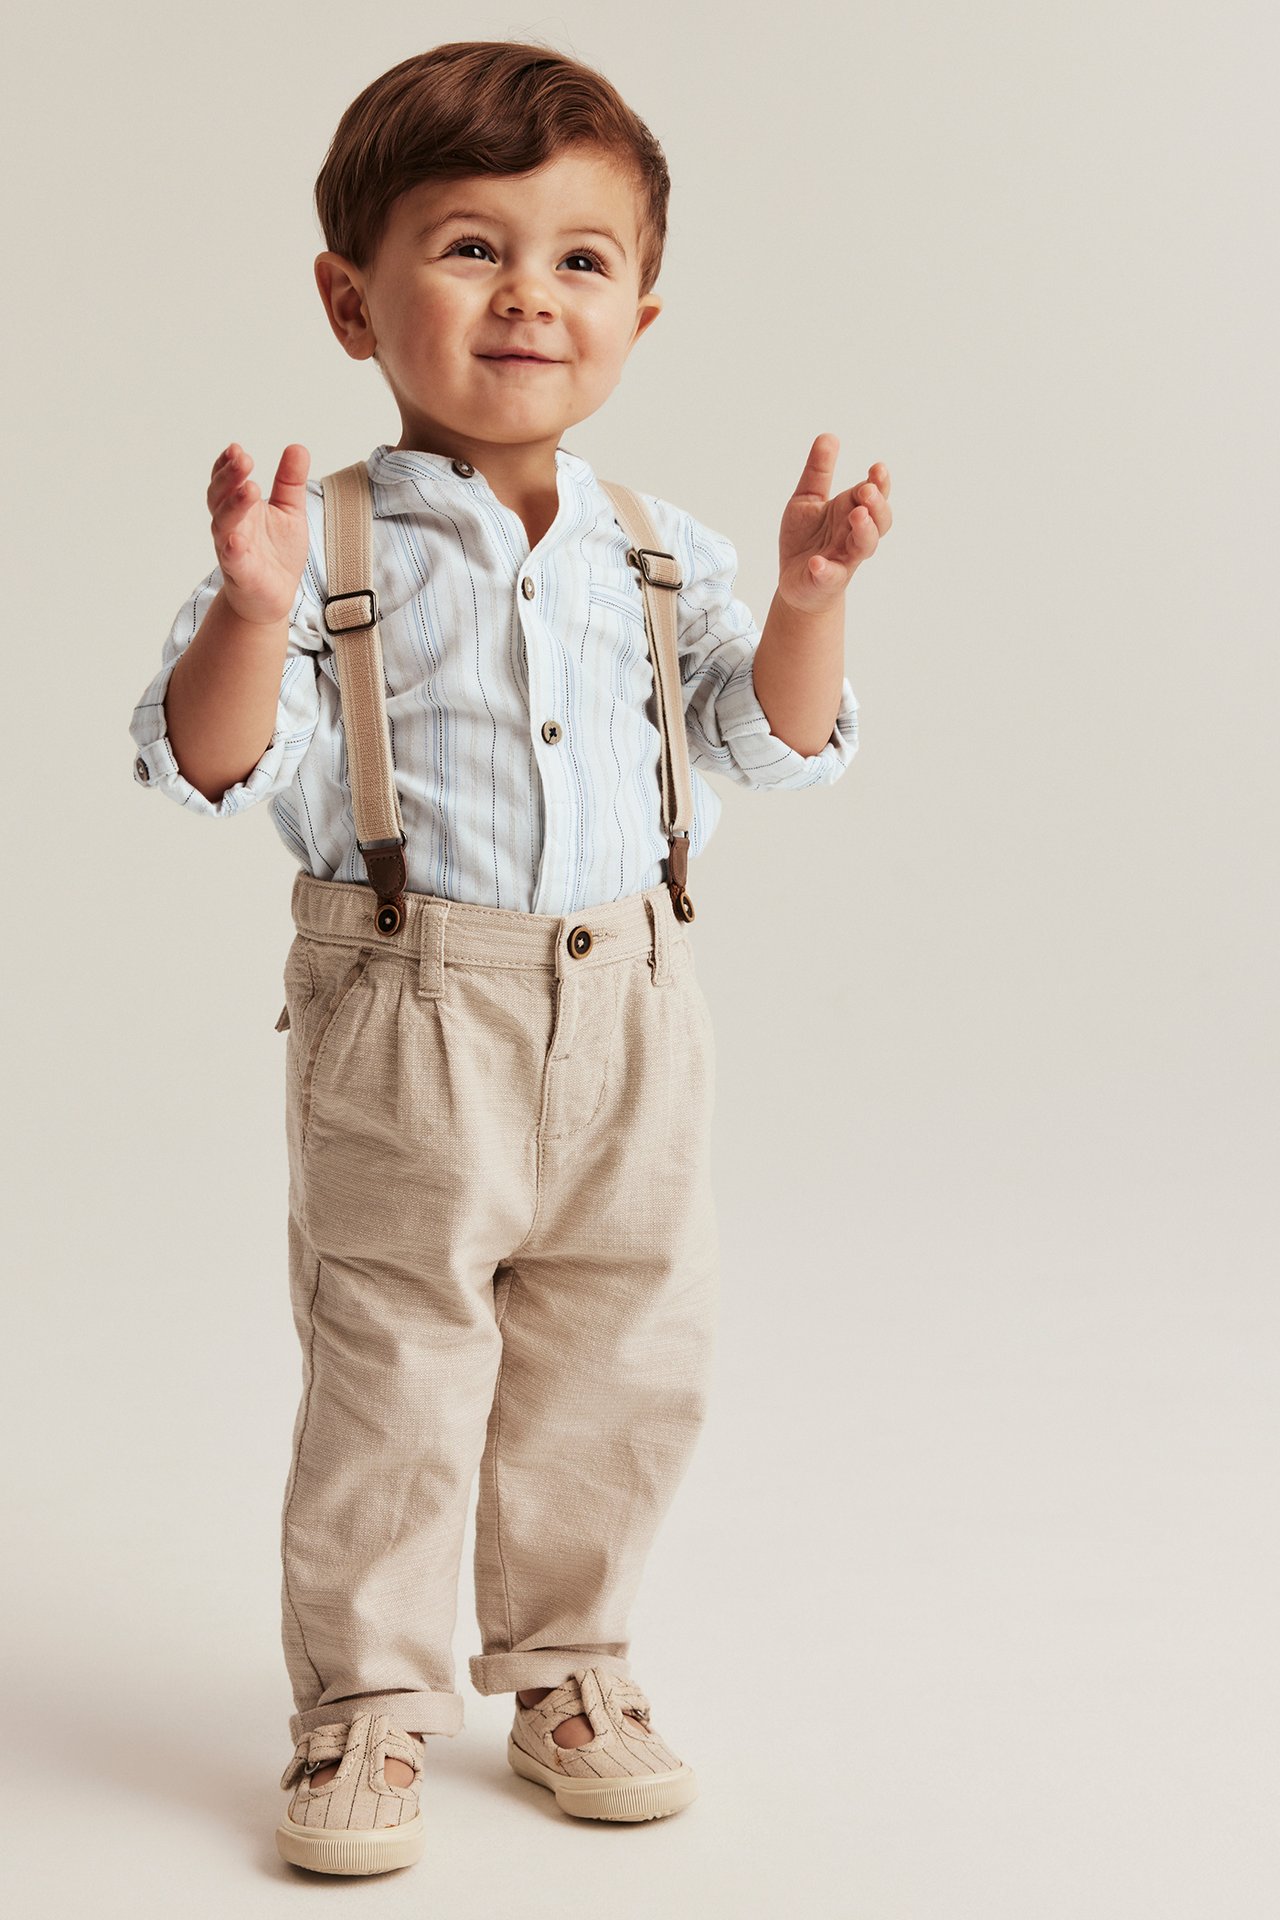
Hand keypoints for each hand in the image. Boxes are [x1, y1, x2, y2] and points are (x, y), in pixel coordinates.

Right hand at [207, 441, 311, 626]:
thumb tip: (297, 447)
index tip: (236, 449)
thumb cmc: (277, 553)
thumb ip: (290, 482)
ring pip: (223, 524)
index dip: (227, 464)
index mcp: (240, 507)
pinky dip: (233, 549)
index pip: (226, 481)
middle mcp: (230, 525)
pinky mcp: (241, 573)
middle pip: (219, 496)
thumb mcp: (289, 511)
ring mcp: (232, 549)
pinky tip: (237, 540)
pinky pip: (232, 560)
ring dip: (233, 505)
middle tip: (244, 458)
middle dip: (229, 477)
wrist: (274, 596)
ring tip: (250, 489)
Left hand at [777, 433, 891, 614]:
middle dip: (877, 504)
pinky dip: (825, 569)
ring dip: (864, 531)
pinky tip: (817, 562)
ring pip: (865, 546)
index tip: (877, 468)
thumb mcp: (807, 498)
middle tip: (866, 491)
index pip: (874, 495)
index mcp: (851, 511)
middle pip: (879, 520)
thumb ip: (818, 472)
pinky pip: (830, 575)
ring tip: (857, 515)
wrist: (796, 580)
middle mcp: (853, 534)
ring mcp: (843, 558)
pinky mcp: (826, 579)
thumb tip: (829, 436)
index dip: (880, 482)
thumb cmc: (807, 538)